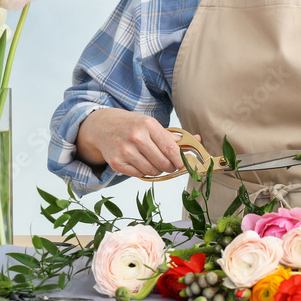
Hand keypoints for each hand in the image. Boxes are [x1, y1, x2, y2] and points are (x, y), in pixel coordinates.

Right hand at [76, 108, 195, 178]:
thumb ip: (173, 135)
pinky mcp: (116, 163)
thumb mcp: (151, 125)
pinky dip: (143, 172)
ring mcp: (125, 151)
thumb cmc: (132, 125)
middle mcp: (136, 137)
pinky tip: (141, 163)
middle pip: (163, 163)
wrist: (103, 126)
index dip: (180, 160)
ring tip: (153, 162)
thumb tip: (197, 140)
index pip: (171, 148)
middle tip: (169, 165)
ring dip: (157, 170)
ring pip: (152, 171)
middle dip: (170, 167)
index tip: (182, 164)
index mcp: (148, 125)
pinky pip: (139, 175)